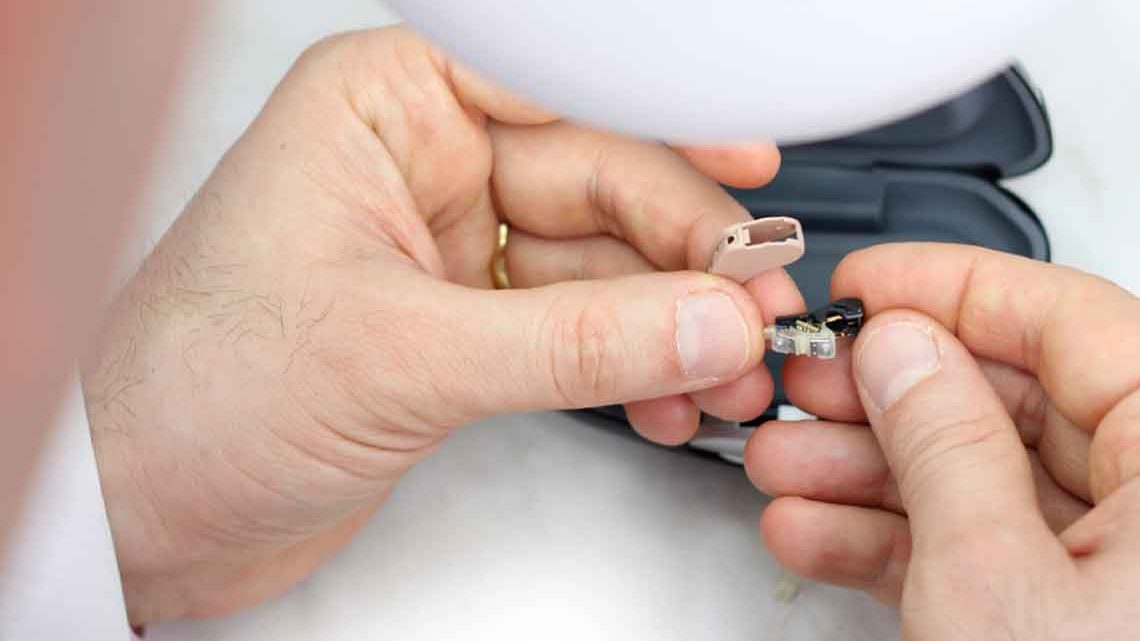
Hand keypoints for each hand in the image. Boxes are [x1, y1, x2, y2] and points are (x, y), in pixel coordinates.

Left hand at [82, 27, 800, 624]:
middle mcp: (420, 168)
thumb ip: (573, 341)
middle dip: (684, 256)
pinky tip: (668, 396)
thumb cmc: (194, 393)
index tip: (748, 169)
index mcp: (383, 108)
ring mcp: (447, 254)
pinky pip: (572, 333)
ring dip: (669, 323)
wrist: (139, 515)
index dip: (664, 132)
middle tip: (753, 307)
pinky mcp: (460, 333)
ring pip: (595, 269)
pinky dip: (626, 367)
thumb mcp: (403, 354)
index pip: (558, 94)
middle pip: (597, 187)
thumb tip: (706, 321)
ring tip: (728, 370)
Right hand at [745, 244, 1139, 638]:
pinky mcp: (1070, 618)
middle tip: (806, 379)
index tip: (864, 285)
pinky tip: (813, 529)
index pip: (1071, 322)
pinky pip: (983, 551)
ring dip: (865, 472)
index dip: (951, 288)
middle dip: (885, 395)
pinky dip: (892, 540)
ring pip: (985, 478)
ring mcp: (1120, 568)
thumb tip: (900, 348)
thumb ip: (945, 446)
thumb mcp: (996, 583)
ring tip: (781, 463)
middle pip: (1014, 401)